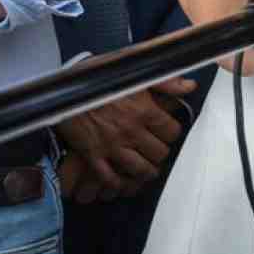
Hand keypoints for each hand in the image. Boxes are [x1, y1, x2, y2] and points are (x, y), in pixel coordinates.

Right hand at [54, 76, 197, 202]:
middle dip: (160, 152)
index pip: (172, 132)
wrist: (62, 88)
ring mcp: (112, 146)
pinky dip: (119, 184)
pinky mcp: (92, 156)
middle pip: (159, 153)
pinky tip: (122, 181)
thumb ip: (164, 80)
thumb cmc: (98, 77)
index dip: (171, 133)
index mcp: (144, 110)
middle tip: (155, 150)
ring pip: (140, 169)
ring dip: (146, 171)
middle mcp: (131, 130)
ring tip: (146, 169)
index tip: (165, 132)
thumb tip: (190, 86)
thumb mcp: (133, 69)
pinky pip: (110, 179)